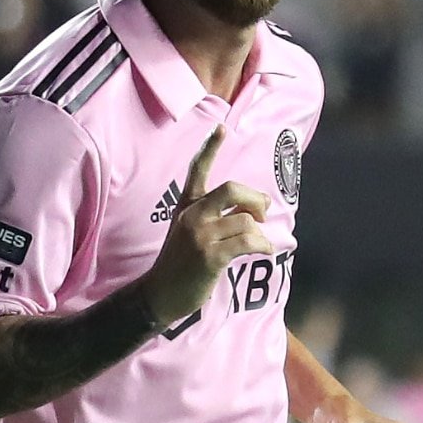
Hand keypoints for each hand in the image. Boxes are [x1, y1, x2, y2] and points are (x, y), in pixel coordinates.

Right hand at [138, 125, 272, 323]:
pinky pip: (248, 241)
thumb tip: (251, 210)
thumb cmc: (179, 263)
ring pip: (245, 219)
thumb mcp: (187, 231)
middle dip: (256, 199)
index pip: (197, 170)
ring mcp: (200, 235)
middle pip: (233, 189)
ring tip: (258, 243)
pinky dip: (262, 245)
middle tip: (261, 214)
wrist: (159, 294)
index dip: (210, 148)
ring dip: (260, 232)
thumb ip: (213, 216)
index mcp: (186, 206)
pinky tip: (263, 251)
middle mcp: (192, 215)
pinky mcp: (210, 256)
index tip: (221, 128)